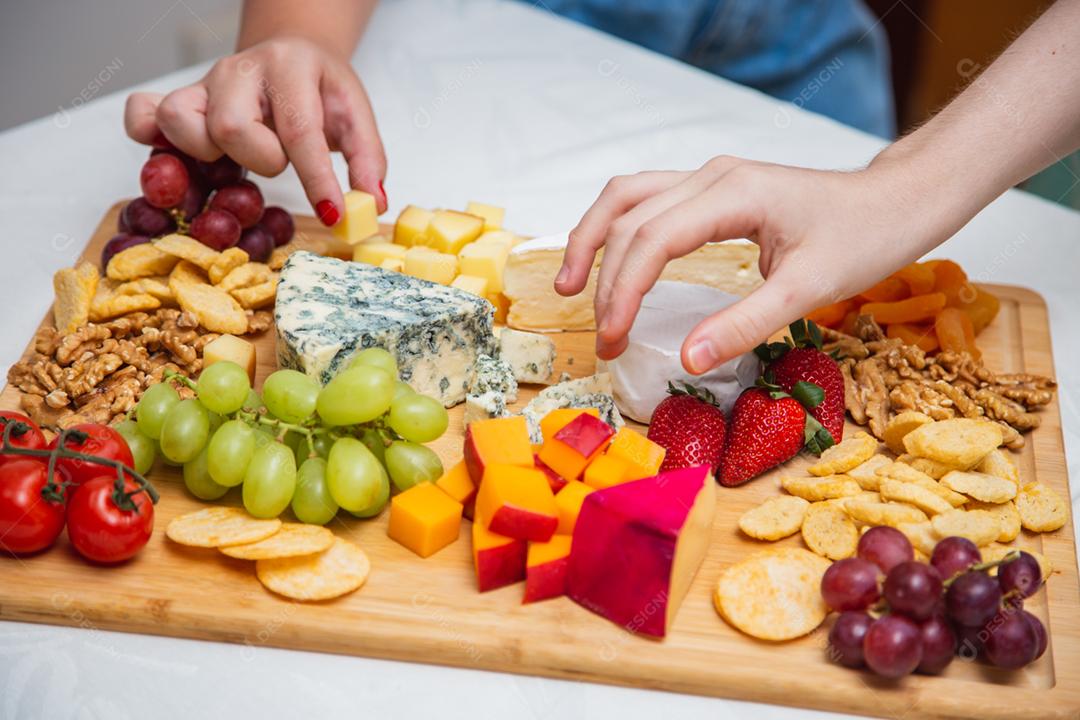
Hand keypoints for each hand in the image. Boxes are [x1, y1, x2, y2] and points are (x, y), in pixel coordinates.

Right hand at [124, 37, 385, 220]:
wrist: (291, 53)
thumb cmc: (320, 90)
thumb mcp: (354, 116)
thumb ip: (366, 161)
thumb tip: (370, 207)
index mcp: (291, 68)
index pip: (300, 130)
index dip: (316, 179)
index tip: (332, 214)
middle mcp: (240, 70)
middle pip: (230, 126)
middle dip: (260, 159)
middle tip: (276, 162)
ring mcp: (203, 83)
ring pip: (179, 120)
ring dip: (208, 154)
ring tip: (233, 159)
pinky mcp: (178, 99)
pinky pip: (141, 115)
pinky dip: (152, 141)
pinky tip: (182, 160)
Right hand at [555, 155, 946, 372]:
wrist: (897, 201)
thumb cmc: (865, 238)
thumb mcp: (810, 289)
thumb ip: (747, 324)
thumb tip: (688, 359)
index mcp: (732, 193)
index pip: (651, 239)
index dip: (622, 292)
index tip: (612, 339)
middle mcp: (711, 176)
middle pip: (628, 217)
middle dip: (604, 279)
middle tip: (603, 339)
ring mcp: (710, 178)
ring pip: (627, 198)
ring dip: (593, 240)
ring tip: (568, 286)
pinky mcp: (713, 190)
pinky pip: (647, 201)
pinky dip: (618, 231)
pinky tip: (609, 262)